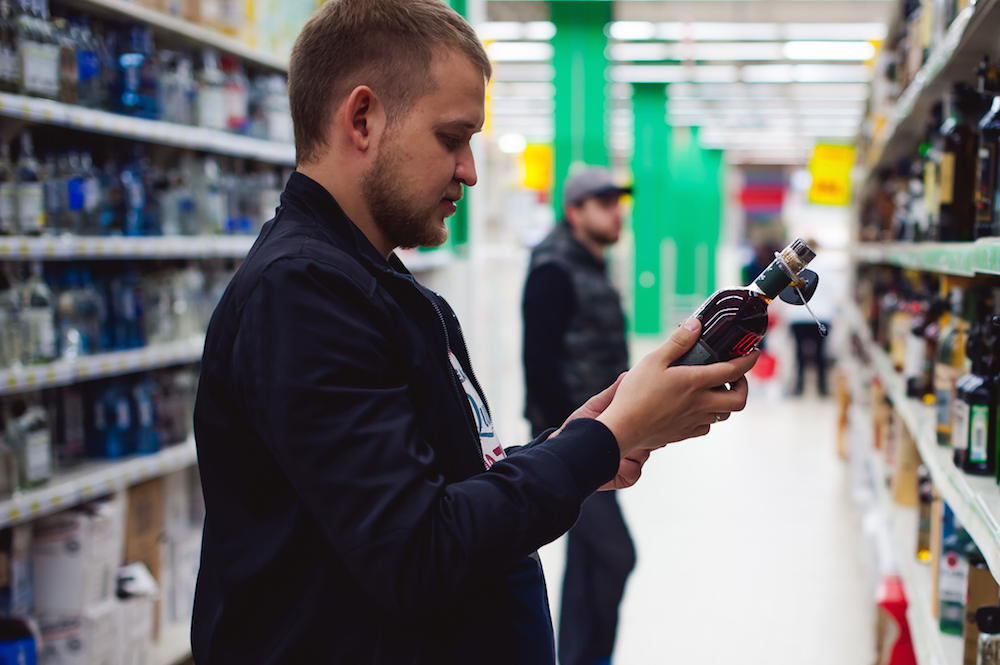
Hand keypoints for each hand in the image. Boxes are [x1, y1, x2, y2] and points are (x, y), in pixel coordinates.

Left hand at [549, 373, 648, 490]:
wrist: (564, 455)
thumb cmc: (578, 428)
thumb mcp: (596, 407)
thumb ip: (614, 393)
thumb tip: (627, 374)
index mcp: (631, 425)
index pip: (651, 420)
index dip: (647, 417)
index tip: (638, 413)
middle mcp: (636, 443)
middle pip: (653, 438)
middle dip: (639, 434)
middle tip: (620, 432)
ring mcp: (634, 461)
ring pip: (645, 454)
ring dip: (628, 450)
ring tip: (609, 446)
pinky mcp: (628, 477)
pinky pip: (635, 472)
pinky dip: (622, 467)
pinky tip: (609, 462)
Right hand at [596, 318, 756, 457]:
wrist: (623, 428)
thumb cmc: (636, 394)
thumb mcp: (653, 360)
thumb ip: (677, 342)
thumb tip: (695, 324)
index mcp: (695, 382)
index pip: (733, 371)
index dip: (747, 360)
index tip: (752, 353)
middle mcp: (700, 403)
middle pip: (739, 400)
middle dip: (743, 387)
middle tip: (733, 377)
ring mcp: (694, 420)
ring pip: (724, 415)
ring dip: (725, 401)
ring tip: (713, 390)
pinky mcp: (684, 433)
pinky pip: (706, 426)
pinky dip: (708, 416)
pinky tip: (695, 408)